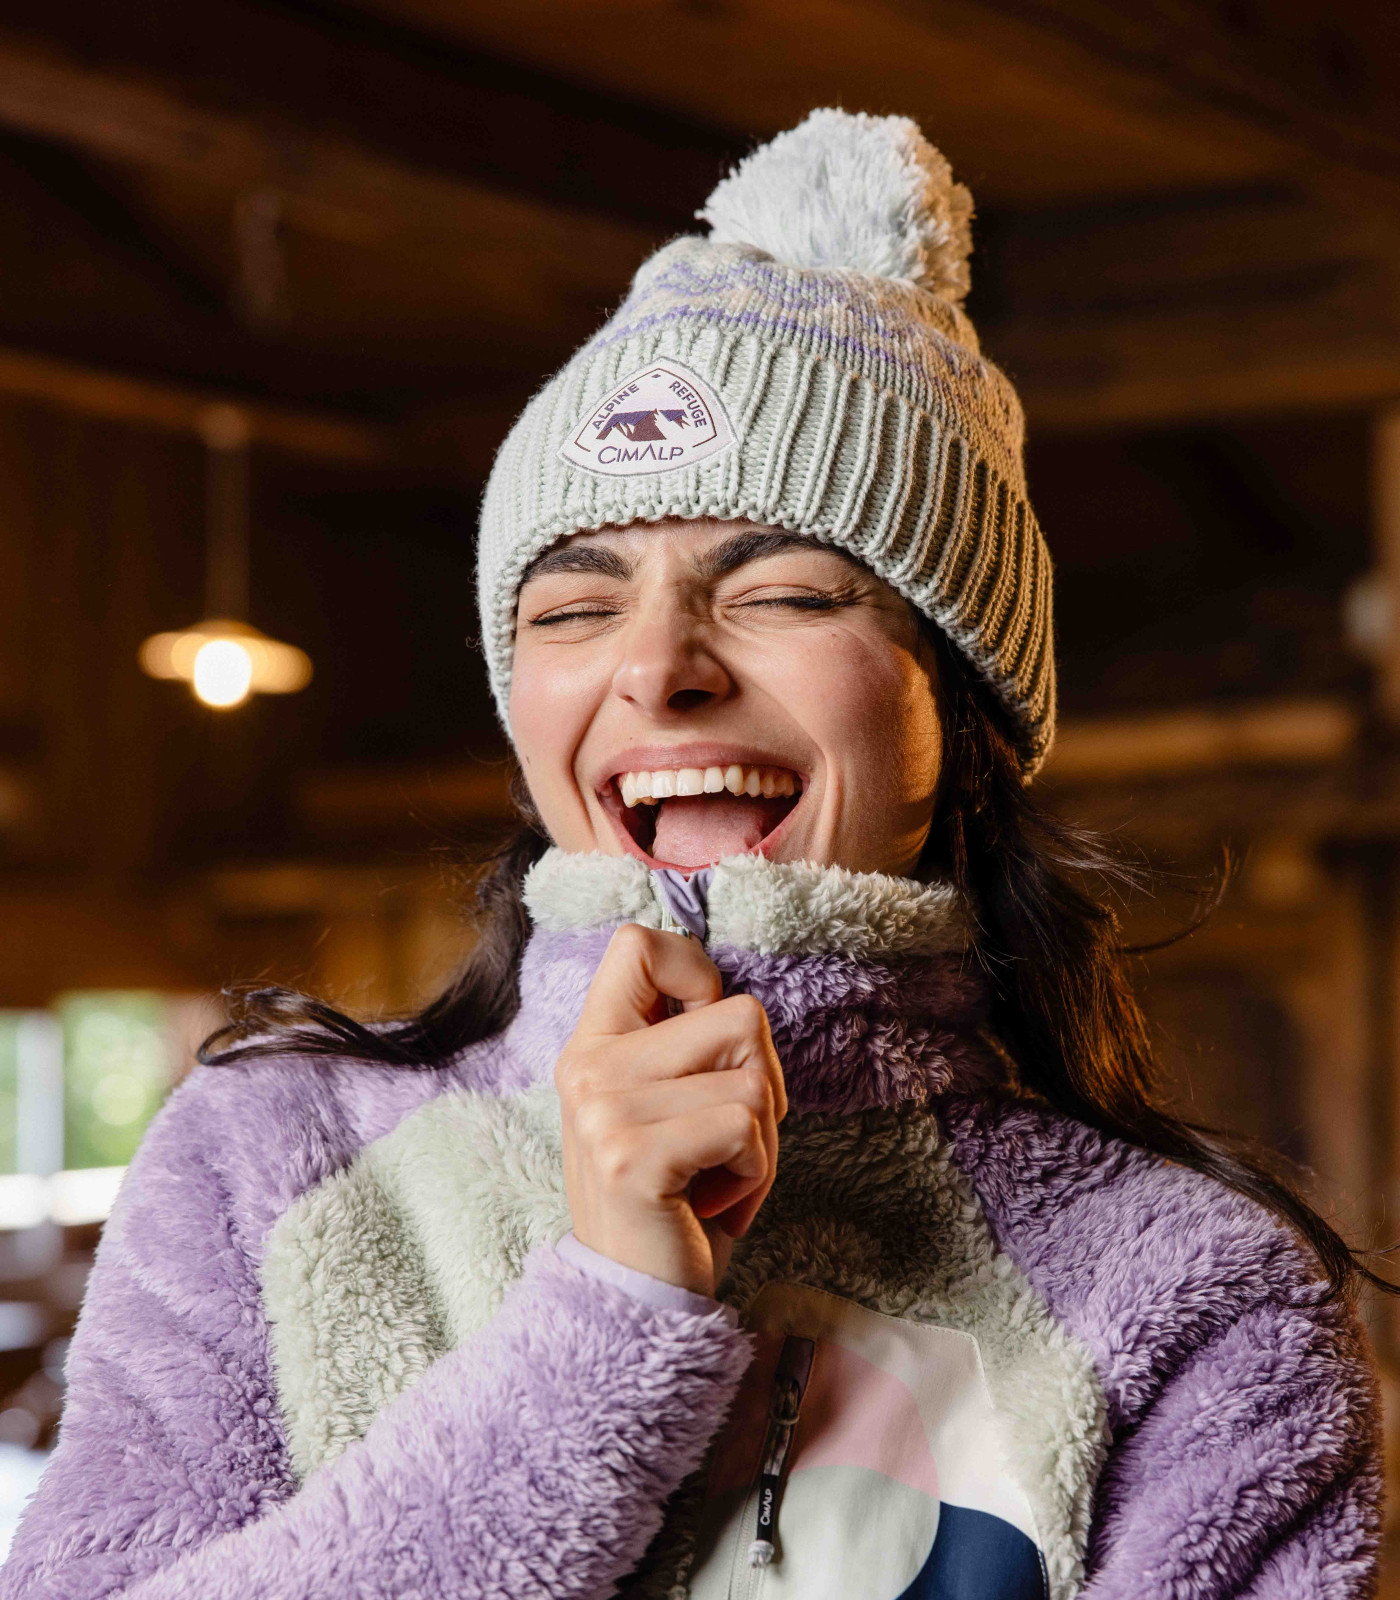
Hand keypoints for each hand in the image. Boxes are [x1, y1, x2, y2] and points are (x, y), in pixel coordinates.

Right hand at [555, 924, 786, 1296]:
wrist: (636, 1301)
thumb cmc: (673, 1196)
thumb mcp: (663, 1103)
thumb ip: (681, 1040)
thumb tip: (721, 989)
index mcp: (593, 1044)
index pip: (638, 943)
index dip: (697, 972)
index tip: (705, 1035)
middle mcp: (589, 1068)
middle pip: (742, 1016)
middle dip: (764, 1084)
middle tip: (726, 1142)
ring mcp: (605, 1113)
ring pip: (756, 1080)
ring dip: (764, 1142)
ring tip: (718, 1178)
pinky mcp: (634, 1159)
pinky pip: (745, 1126)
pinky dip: (756, 1173)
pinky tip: (714, 1203)